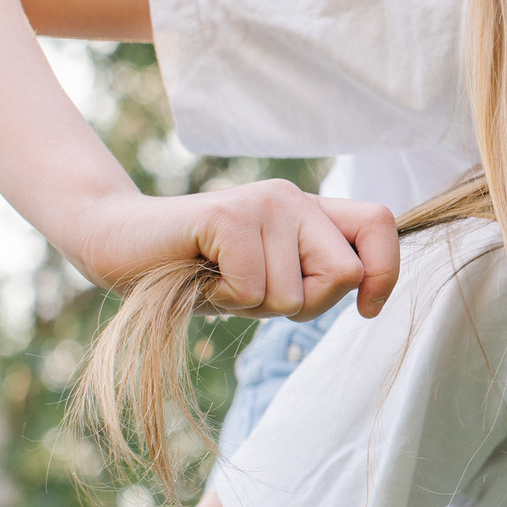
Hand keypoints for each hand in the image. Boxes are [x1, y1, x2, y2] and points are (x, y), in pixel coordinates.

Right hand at [70, 181, 401, 318]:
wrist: (121, 245)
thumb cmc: (199, 271)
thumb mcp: (268, 279)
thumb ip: (312, 275)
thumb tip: (365, 289)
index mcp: (310, 211)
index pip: (380, 223)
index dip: (385, 271)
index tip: (365, 307)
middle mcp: (293, 198)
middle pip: (343, 273)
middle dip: (304, 305)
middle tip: (255, 291)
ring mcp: (262, 202)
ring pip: (294, 293)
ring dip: (254, 306)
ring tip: (220, 279)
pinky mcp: (229, 216)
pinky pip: (254, 288)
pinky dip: (225, 300)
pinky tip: (203, 276)